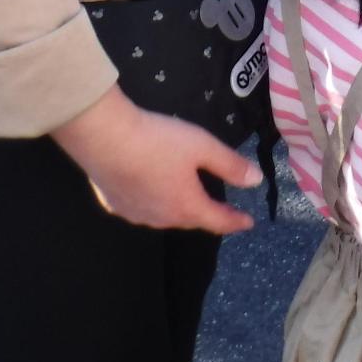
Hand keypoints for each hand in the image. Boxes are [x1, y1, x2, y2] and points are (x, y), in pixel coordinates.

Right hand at [51, 87, 260, 235]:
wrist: (105, 138)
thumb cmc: (159, 141)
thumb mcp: (203, 147)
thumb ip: (230, 165)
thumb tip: (255, 181)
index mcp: (186, 206)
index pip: (218, 220)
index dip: (236, 221)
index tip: (248, 223)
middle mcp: (161, 217)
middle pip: (191, 219)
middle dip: (208, 214)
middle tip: (220, 208)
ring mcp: (135, 214)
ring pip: (165, 216)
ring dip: (180, 209)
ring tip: (188, 199)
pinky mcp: (114, 204)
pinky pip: (141, 208)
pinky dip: (153, 202)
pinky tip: (151, 191)